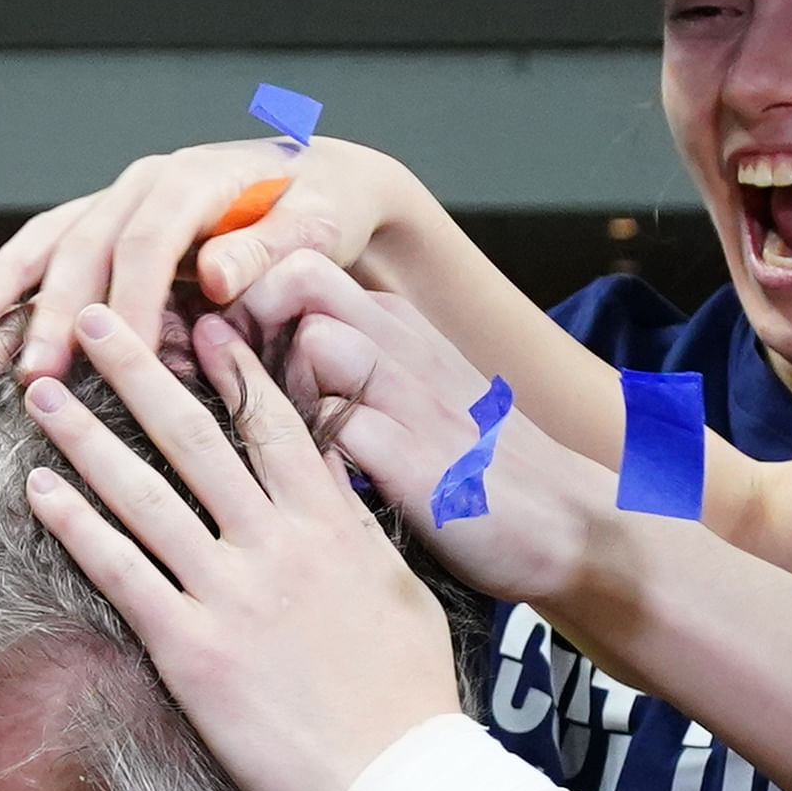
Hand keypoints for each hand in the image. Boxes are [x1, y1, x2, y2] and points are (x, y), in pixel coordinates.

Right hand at [0, 137, 437, 380]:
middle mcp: (145, 184)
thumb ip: (269, 250)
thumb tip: (215, 275)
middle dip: (55, 311)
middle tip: (34, 375)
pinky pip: (45, 252)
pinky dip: (6, 282)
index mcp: (197, 179)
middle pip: (86, 244)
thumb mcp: (317, 228)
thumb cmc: (322, 213)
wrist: (317, 185)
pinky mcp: (104, 227)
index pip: (151, 242)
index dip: (130, 301)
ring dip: (6, 287)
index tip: (118, 357)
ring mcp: (118, 202)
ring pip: (49, 241)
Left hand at [19, 306, 466, 790]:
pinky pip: (122, 573)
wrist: (400, 779)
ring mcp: (230, 594)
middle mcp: (276, 544)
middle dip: (139, 370)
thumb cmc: (410, 696)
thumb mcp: (397, 590)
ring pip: (145, 494)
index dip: (231, 366)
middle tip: (94, 319)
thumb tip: (328, 483)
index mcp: (330, 525)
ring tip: (44, 391)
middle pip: (194, 437)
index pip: (273, 423)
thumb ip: (353, 529)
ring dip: (86, 436)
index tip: (199, 320)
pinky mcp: (193, 651)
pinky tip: (41, 491)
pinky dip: (77, 527)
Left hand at [225, 252, 612, 615]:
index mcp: (398, 328)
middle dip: (249, 325)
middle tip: (233, 385)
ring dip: (279, 388)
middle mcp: (403, 348)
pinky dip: (306, 453)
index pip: (300, 267)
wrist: (568, 522)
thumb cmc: (479, 465)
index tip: (223, 354)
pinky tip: (299, 488)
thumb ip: (353, 367)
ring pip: (315, 344)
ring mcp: (413, 401)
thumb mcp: (417, 394)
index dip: (247, 302)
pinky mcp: (418, 464)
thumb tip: (264, 361)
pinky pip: (337, 431)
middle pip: (298, 282)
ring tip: (275, 439)